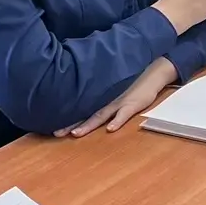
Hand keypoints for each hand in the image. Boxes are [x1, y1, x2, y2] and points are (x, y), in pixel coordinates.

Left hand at [61, 57, 177, 135]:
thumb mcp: (115, 83)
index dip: (67, 118)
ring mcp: (119, 102)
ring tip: (75, 134)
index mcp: (101, 97)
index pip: (81, 108)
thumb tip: (86, 95)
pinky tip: (110, 129)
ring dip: (88, 125)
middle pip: (86, 114)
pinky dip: (117, 121)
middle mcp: (106, 100)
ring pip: (100, 115)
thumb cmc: (133, 78)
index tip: (53, 126)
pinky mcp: (133, 104)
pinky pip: (124, 114)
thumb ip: (102, 90)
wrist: (153, 70)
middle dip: (71, 124)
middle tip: (56, 133)